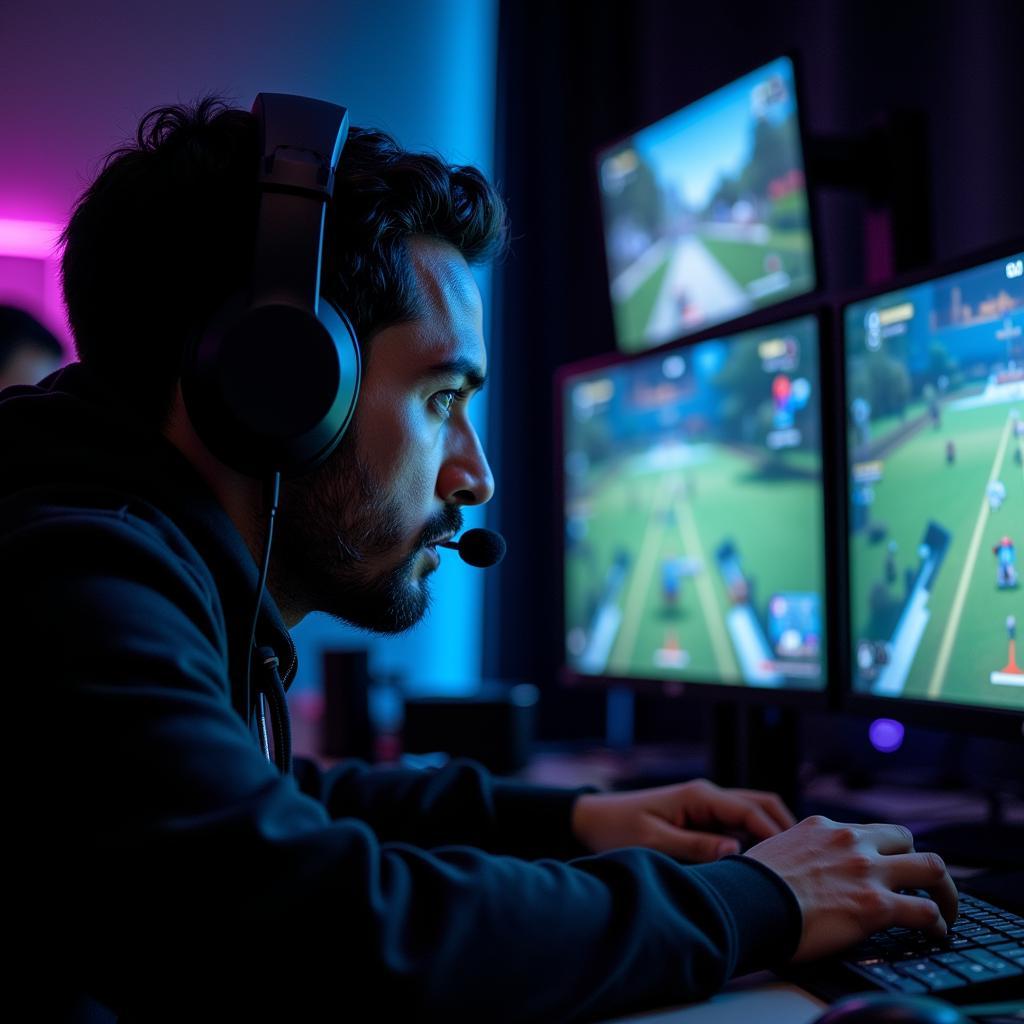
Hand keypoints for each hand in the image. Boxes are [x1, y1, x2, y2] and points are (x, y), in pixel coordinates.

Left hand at [571, 778, 795, 861]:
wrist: (594, 819)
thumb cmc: (619, 830)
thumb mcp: (655, 843)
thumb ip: (696, 847)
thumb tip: (737, 850)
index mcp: (700, 796)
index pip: (750, 811)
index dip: (774, 835)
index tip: (792, 862)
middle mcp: (709, 795)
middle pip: (762, 804)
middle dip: (785, 828)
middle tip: (805, 862)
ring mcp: (708, 805)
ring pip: (754, 812)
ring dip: (773, 832)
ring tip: (793, 866)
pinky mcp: (704, 816)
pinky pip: (740, 823)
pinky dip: (758, 837)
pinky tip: (765, 864)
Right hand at [745, 815, 957, 961]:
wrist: (747, 901)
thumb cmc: (750, 884)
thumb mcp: (774, 850)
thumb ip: (796, 853)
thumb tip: (791, 870)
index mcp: (823, 828)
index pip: (869, 831)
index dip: (882, 852)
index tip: (885, 869)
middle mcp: (850, 841)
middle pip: (907, 840)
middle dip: (917, 864)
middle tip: (921, 886)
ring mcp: (867, 871)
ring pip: (931, 867)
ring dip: (942, 890)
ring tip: (944, 910)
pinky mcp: (876, 905)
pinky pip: (926, 911)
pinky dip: (937, 924)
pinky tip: (933, 934)